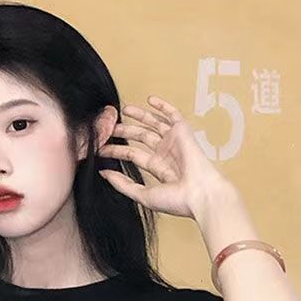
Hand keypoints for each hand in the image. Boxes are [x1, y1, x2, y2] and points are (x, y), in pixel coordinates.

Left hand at [97, 95, 230, 219]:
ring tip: (124, 110)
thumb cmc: (176, 200)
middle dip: (125, 131)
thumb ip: (123, 184)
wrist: (199, 194)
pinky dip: (163, 107)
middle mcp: (166, 153)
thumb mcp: (142, 194)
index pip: (133, 155)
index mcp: (158, 168)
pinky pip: (172, 115)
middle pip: (141, 137)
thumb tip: (104, 174)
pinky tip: (149, 100)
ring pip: (153, 124)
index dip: (116, 150)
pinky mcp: (183, 132)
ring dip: (139, 116)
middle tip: (109, 127)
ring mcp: (174, 141)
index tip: (101, 148)